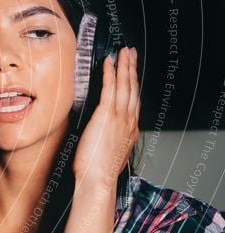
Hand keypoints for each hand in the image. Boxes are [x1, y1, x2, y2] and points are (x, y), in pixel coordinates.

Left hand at [73, 46, 139, 188]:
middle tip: (131, 53)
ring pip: (124, 85)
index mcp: (131, 130)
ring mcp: (120, 117)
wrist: (98, 180)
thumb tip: (103, 132)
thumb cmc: (98, 171)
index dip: (133, 83)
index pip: (134, 100)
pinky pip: (110, 88)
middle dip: (132, 68)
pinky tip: (109, 63)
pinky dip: (110, 73)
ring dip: (124, 66)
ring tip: (123, 52)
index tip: (132, 72)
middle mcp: (129, 121)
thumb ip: (111, 138)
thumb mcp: (111, 152)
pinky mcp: (106, 115)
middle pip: (133, 88)